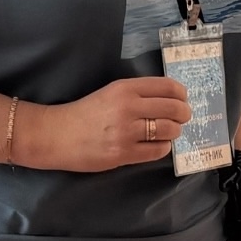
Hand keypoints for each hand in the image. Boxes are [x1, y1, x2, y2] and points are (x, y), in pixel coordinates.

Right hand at [21, 76, 193, 171]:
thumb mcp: (111, 93)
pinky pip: (158, 151)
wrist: (57, 135)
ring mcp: (126, 132)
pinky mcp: (123, 153)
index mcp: (125, 88)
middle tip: (181, 119)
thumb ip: (138, 94)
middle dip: (183, 115)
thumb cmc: (86, 113)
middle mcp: (128, 107)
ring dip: (174, 132)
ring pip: (170, 130)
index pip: (168, 87)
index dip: (182, 95)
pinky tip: (155, 145)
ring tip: (167, 133)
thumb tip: (172, 100)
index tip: (182, 100)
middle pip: (174, 109)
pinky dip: (163, 148)